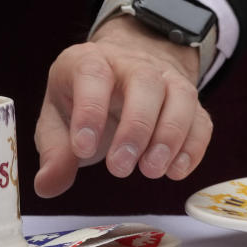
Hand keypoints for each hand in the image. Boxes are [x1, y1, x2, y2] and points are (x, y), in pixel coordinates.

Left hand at [34, 15, 212, 197]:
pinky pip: (200, 119)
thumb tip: (46, 186)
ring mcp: (165, 78)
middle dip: (135, 127)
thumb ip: (54, 153)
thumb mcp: (56, 120)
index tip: (82, 149)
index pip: (91, 75)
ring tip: (151, 171)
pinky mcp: (188, 100)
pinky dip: (192, 146)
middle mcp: (130, 63)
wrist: (119, 75)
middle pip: (144, 83)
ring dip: (169, 137)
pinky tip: (176, 171)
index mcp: (87, 61)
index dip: (89, 111)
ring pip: (180, 96)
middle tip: (120, 168)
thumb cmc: (81, 100)